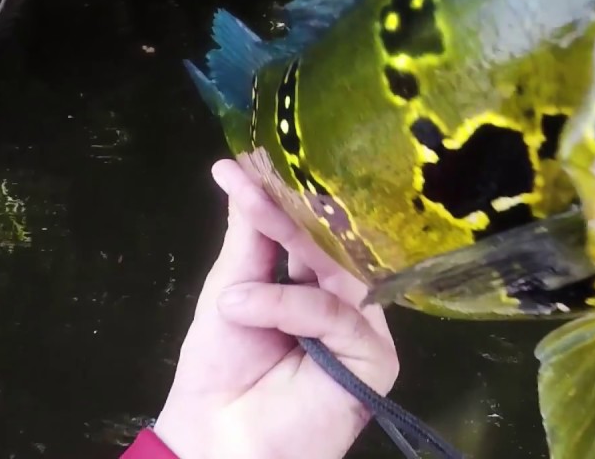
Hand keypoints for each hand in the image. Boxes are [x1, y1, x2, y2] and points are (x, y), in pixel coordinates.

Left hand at [152, 159, 398, 458]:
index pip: (307, 229)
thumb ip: (249, 236)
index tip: (241, 164)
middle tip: (248, 182)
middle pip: (329, 243)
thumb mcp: (229, 291)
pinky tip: (244, 309)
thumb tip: (239, 168)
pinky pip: (339, 314)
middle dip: (285, 213)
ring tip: (231, 292)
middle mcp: (346, 298)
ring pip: (338, 271)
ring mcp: (364, 325)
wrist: (217, 442)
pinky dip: (291, 307)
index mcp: (313, 282)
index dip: (278, 197)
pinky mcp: (376, 357)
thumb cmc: (219, 373)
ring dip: (282, 265)